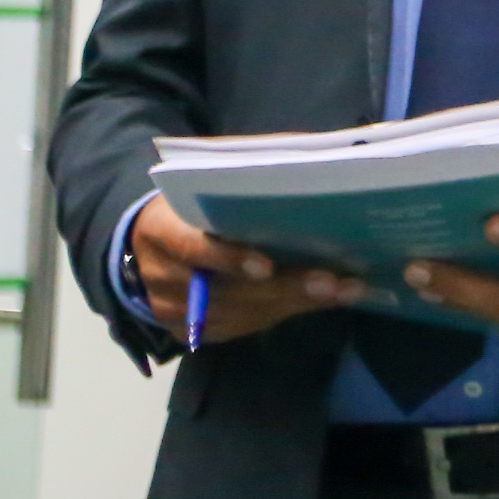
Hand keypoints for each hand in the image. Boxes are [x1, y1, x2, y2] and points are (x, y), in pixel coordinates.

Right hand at [126, 194, 359, 346]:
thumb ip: (242, 180)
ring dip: (293, 303)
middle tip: (333, 282)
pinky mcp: (188, 331)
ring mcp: (171, 308)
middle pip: (223, 290)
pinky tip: (318, 302)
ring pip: (237, 313)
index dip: (227, 258)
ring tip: (340, 292)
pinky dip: (280, 314)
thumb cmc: (194, 204)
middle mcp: (159, 275)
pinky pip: (239, 327)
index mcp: (159, 230)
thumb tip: (305, 167)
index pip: (190, 248)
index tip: (267, 266)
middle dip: (283, 287)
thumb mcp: (206, 184)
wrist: (158, 240)